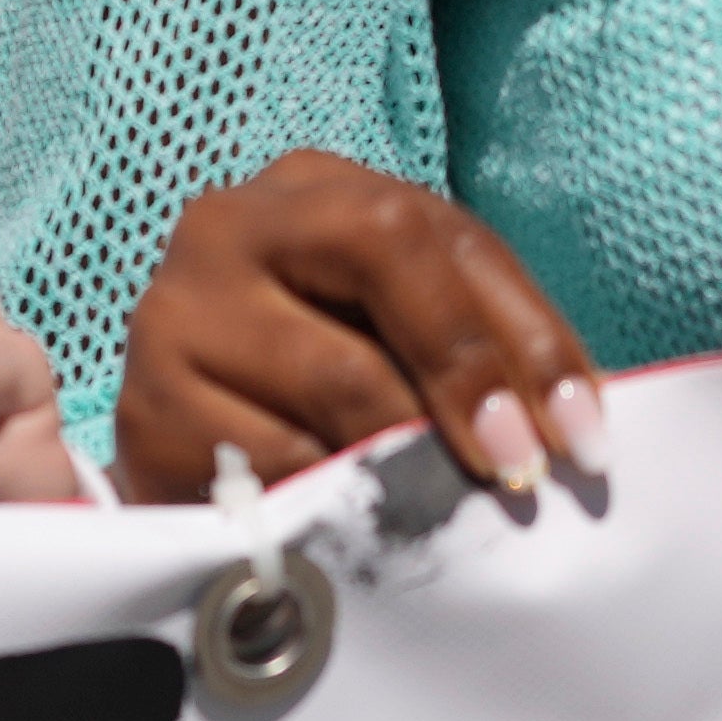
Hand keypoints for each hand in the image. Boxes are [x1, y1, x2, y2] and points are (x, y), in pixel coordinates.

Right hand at [107, 149, 604, 518]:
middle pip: (370, 297)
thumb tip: (574, 428)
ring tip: (450, 509)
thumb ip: (491, 345)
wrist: (199, 422)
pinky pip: (265, 473)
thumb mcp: (412, 320)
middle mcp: (227, 229)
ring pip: (324, 396)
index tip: (578, 436)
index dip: (516, 339)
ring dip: (405, 467)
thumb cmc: (333, 357)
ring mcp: (172, 318)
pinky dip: (330, 508)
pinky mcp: (143, 414)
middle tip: (519, 473)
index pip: (429, 238)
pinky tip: (357, 531)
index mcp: (311, 189)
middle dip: (463, 391)